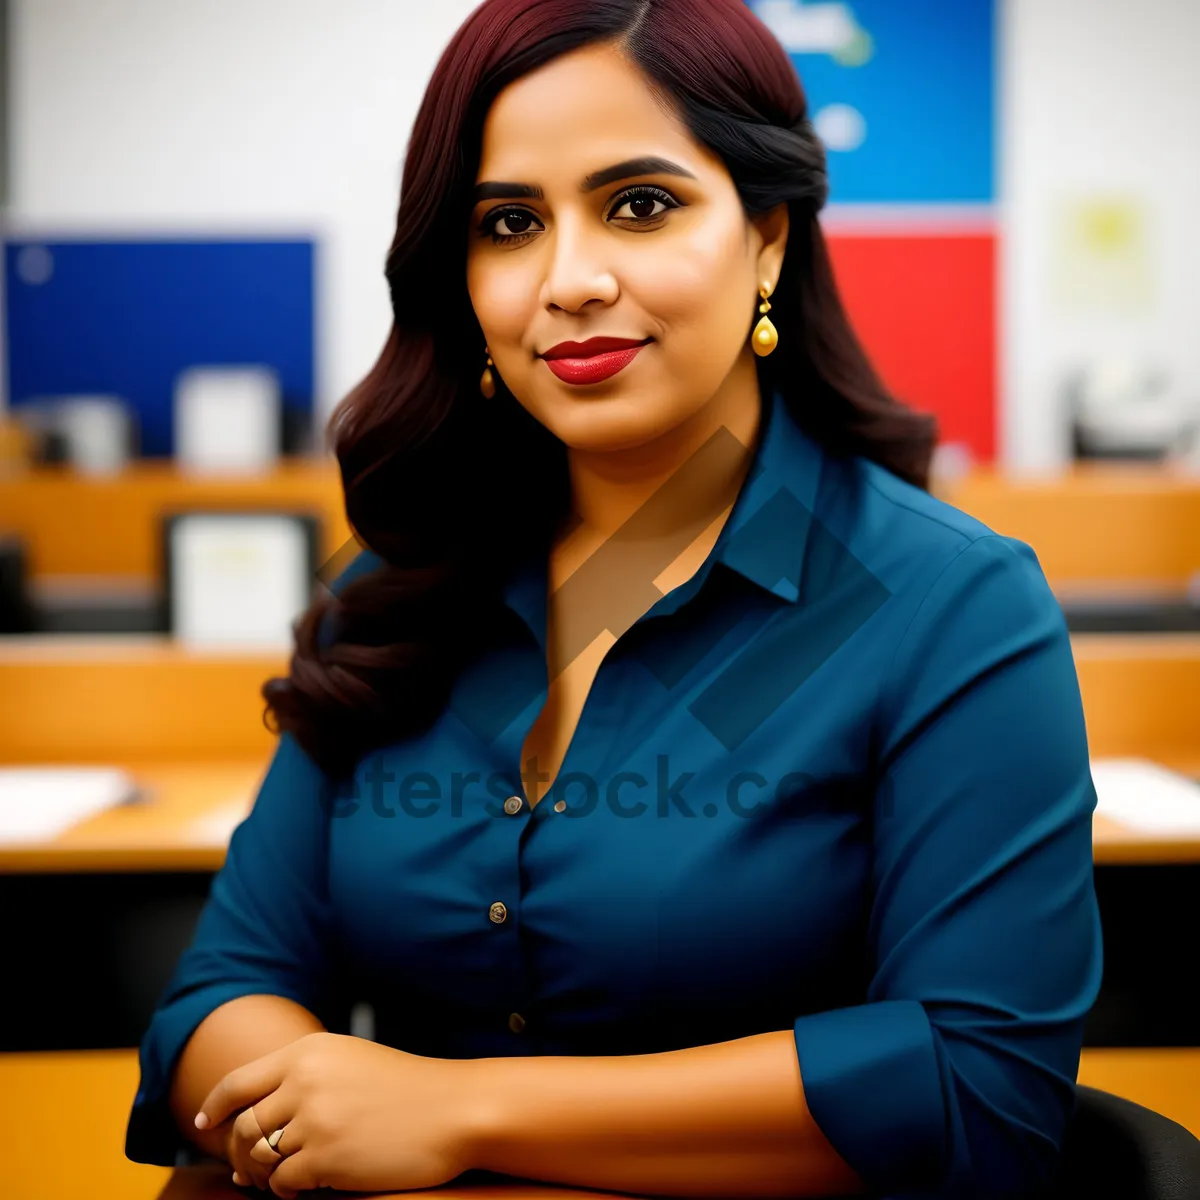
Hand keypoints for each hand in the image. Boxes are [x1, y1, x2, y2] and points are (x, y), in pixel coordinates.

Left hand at [194, 1032, 485, 1197]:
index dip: (215, 1106)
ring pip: (260, 1157)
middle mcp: (304, 1080)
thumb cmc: (406, 1088)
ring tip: (279, 1179)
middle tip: (248, 1169)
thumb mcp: (350, 1061)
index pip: (239, 1082)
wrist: (452, 1109)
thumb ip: (305, 1075)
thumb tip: (255, 1114)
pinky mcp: (326, 1157)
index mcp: (308, 1051)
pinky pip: (284, 1183)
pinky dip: (287, 1190)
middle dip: (240, 1152)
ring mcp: (313, 1119)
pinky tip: (305, 1187)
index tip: (206, 1123)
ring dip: (264, 1174)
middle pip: (244, 1126)